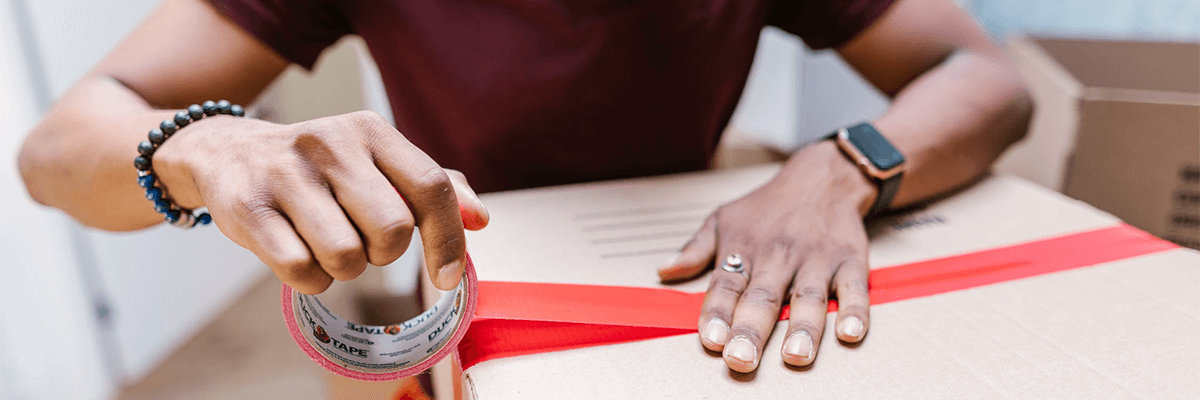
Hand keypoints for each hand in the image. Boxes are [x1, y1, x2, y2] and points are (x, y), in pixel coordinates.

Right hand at [153, 111, 488, 293]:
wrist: (224, 153)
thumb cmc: (316, 170)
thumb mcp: (373, 162)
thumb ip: (429, 187)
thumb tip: (481, 219)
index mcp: (370, 130)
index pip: (431, 186)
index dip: (448, 239)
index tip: (448, 277)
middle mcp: (331, 144)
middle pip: (392, 231)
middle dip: (383, 254)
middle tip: (361, 241)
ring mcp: (286, 174)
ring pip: (347, 257)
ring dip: (342, 269)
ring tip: (323, 244)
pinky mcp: (248, 208)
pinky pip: (301, 271)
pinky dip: (309, 279)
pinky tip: (296, 252)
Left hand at [657, 140, 877, 372]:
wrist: (822, 177)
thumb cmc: (767, 207)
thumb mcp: (723, 218)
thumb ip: (695, 250)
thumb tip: (664, 272)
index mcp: (744, 250)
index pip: (726, 286)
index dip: (716, 313)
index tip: (710, 340)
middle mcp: (779, 256)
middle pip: (763, 298)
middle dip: (751, 330)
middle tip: (742, 359)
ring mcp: (817, 259)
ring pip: (808, 297)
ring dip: (803, 328)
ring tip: (795, 356)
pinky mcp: (850, 261)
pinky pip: (854, 288)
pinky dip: (855, 310)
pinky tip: (851, 333)